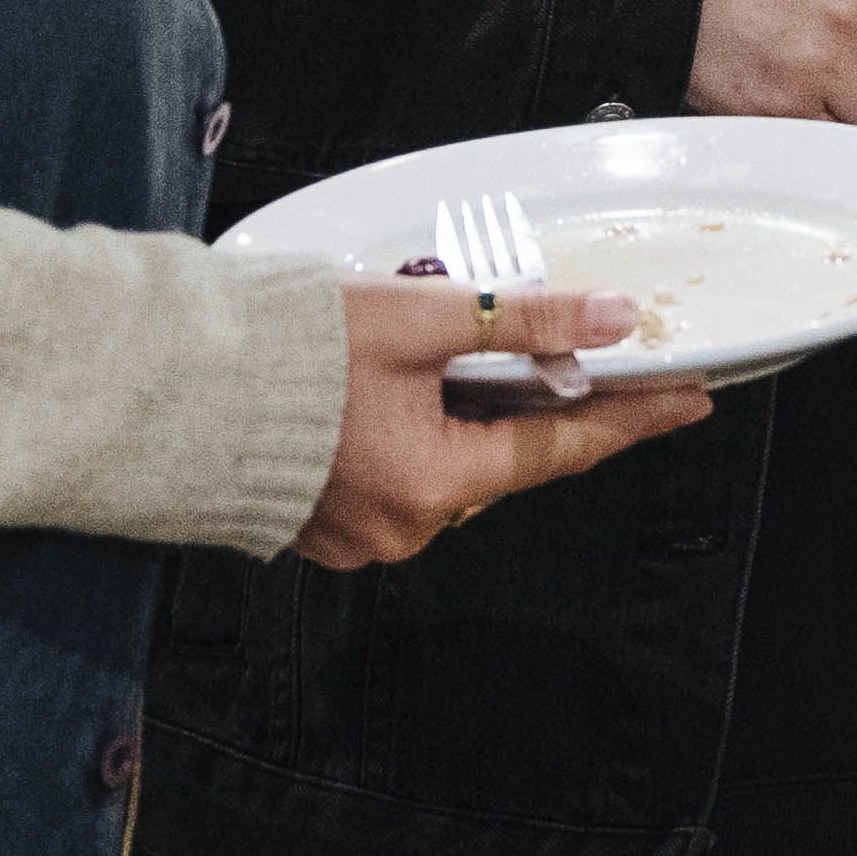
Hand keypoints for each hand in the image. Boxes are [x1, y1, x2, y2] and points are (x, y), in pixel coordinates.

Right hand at [297, 275, 703, 563]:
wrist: (167, 383)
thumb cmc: (282, 352)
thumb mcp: (420, 320)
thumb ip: (525, 321)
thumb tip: (612, 321)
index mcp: (436, 484)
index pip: (562, 448)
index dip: (632, 418)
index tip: (689, 400)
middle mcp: (404, 527)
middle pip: (503, 459)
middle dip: (537, 404)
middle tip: (581, 353)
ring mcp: (359, 535)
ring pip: (448, 467)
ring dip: (467, 415)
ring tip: (460, 356)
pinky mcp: (321, 524)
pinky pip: (397, 478)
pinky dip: (417, 435)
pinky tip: (402, 390)